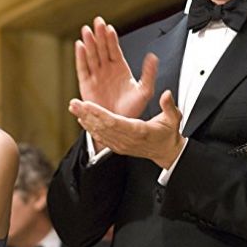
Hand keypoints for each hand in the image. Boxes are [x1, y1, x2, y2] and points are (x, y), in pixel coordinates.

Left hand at [69, 90, 184, 168]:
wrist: (166, 153)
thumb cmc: (168, 134)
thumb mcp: (173, 119)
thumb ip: (169, 106)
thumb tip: (166, 94)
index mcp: (139, 131)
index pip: (115, 122)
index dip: (100, 114)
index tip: (88, 105)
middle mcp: (127, 140)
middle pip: (102, 127)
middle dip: (86, 114)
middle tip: (74, 104)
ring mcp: (121, 145)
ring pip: (99, 132)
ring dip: (85, 120)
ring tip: (74, 108)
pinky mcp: (118, 147)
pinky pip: (101, 138)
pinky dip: (90, 129)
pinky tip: (82, 121)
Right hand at [76, 17, 157, 147]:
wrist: (118, 125)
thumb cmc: (131, 110)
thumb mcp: (144, 91)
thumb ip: (149, 74)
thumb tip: (153, 57)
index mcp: (120, 68)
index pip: (115, 49)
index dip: (111, 38)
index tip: (110, 27)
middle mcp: (107, 69)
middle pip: (102, 48)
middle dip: (99, 35)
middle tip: (97, 21)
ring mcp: (96, 76)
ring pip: (92, 55)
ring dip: (89, 42)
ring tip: (87, 30)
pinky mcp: (86, 85)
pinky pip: (82, 68)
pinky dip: (80, 57)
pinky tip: (79, 46)